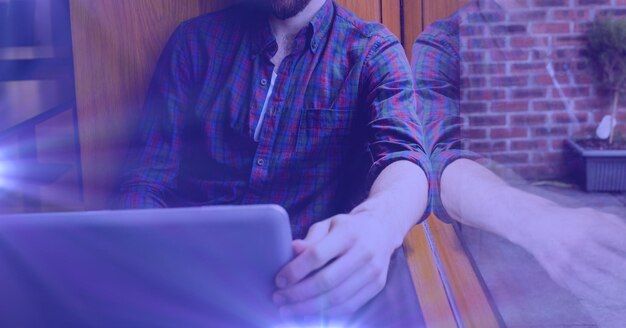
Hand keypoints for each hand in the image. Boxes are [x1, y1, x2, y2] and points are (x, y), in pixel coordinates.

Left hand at [272, 211, 400, 317]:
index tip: (279, 281)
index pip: (317, 255)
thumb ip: (311, 239)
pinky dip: (327, 313)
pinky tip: (309, 313)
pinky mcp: (377, 286)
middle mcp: (363, 252)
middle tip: (279, 299)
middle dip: (298, 294)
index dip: (295, 270)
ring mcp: (373, 271)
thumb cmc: (347, 228)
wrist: (381, 229)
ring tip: (289, 310)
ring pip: (337, 298)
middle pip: (326, 281)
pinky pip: (349, 306)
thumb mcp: (328, 225)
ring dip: (309, 308)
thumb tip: (292, 250)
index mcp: (348, 233)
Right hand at [523, 206, 625, 306]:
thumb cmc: (575, 222)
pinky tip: (615, 296)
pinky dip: (607, 298)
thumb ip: (623, 233)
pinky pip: (589, 295)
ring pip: (606, 287)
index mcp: (592, 226)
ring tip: (624, 288)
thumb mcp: (599, 218)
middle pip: (620, 269)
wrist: (536, 226)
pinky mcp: (560, 277)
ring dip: (622, 291)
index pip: (625, 246)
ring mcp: (567, 263)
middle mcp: (579, 245)